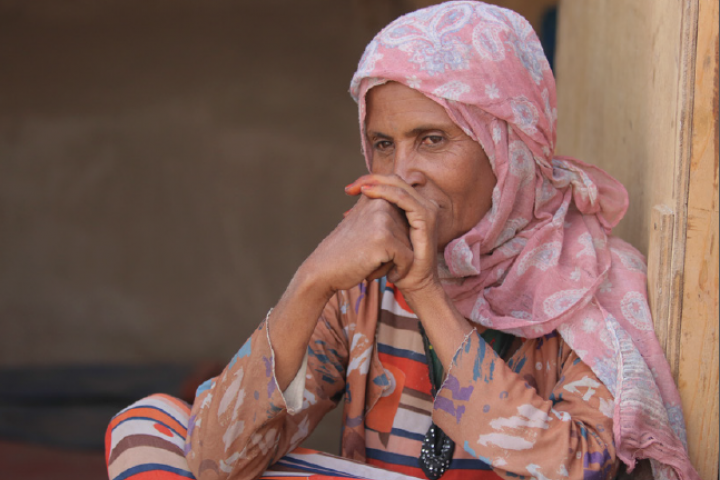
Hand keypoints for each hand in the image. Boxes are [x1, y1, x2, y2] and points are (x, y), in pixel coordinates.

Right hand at [300, 187, 412, 298]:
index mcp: (377, 197)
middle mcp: (381, 204)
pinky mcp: (384, 239)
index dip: (392, 242)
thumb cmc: (346, 251)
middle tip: (369, 256)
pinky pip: (408, 259)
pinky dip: (400, 271)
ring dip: (394, 262)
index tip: (370, 248)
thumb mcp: (363, 222)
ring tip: (371, 263)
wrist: (322, 270)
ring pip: (410, 247)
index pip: (405, 222)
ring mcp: (383, 220)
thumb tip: (407, 207)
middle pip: (409, 234)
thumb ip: (383, 212)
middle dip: (395, 252)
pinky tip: (383, 274)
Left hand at [345, 174, 441, 297]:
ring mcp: (427, 209)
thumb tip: (347, 212)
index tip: (348, 190)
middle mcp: (423, 204)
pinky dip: (385, 192)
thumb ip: (371, 222)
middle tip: (350, 187)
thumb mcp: (379, 238)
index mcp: (413, 206)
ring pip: (398, 185)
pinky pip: (403, 198)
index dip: (370, 181)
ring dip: (376, 183)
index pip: (391, 184)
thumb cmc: (393, 263)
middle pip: (394, 180)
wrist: (410, 282)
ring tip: (358, 187)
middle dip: (370, 179)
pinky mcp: (427, 217)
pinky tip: (369, 193)